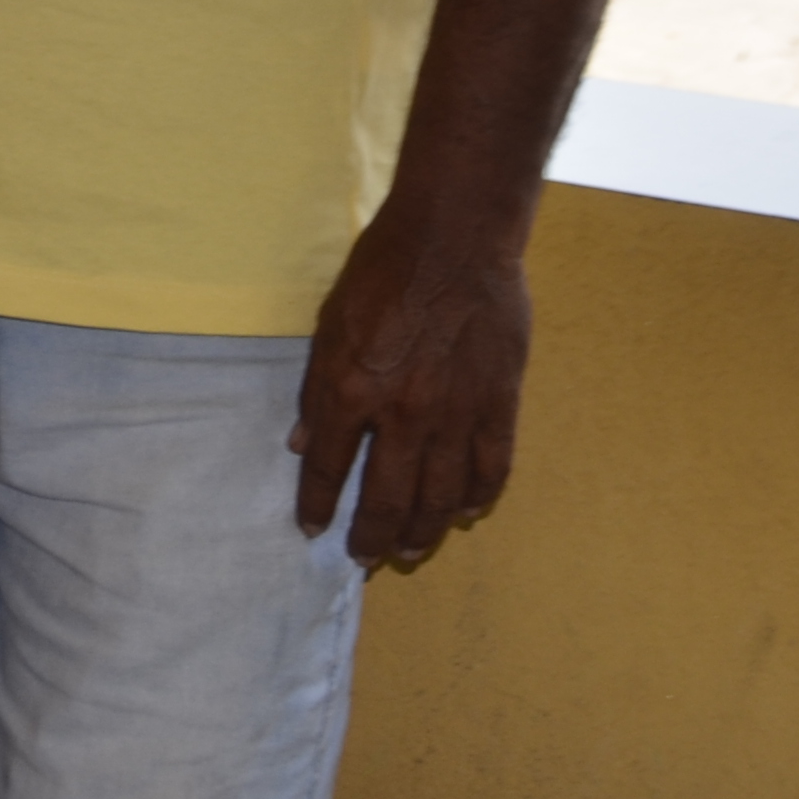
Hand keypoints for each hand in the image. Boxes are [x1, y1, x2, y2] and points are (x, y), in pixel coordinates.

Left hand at [289, 191, 533, 566]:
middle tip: (363, 559)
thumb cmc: (383, 271)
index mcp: (351, 390)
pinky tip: (466, 512)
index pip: (326, 469)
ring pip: (440, 497)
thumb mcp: (329, 324)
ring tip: (408, 550)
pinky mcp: (499, 404)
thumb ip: (315, 390)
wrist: (455, 239)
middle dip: (369, 537)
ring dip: (422, 532)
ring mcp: (455, 414)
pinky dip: (478, 497)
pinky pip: (491, 468)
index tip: (311, 528)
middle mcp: (402, 414)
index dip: (316, 505)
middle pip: (385, 499)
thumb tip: (300, 446)